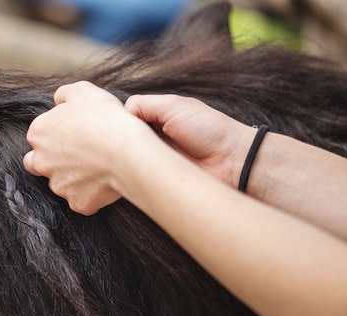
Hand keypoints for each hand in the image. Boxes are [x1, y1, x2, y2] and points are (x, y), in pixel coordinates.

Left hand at [24, 81, 149, 214]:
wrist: (127, 151)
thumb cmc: (105, 119)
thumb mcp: (82, 91)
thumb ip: (64, 95)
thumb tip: (59, 101)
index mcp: (39, 133)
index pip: (39, 135)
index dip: (57, 133)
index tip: (76, 132)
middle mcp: (41, 162)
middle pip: (37, 163)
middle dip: (52, 160)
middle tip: (77, 154)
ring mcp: (59, 185)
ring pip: (60, 183)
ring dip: (73, 177)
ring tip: (97, 167)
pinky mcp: (77, 203)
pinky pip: (82, 199)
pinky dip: (91, 193)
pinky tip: (105, 182)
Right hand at [125, 94, 252, 187]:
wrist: (231, 161)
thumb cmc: (208, 129)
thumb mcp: (173, 106)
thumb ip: (143, 104)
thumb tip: (120, 112)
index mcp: (156, 118)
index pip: (125, 117)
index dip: (119, 120)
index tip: (115, 124)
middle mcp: (152, 138)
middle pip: (123, 138)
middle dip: (119, 139)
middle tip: (122, 141)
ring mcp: (152, 160)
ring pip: (125, 157)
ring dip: (126, 156)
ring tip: (130, 155)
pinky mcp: (154, 180)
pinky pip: (134, 175)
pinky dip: (131, 172)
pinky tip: (133, 169)